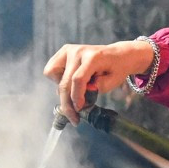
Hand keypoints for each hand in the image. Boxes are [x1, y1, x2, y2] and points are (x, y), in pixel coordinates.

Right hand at [41, 39, 158, 121]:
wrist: (117, 55)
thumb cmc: (116, 68)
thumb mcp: (114, 81)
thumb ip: (98, 88)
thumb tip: (81, 96)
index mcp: (93, 57)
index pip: (78, 79)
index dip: (76, 97)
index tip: (79, 109)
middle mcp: (78, 52)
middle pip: (65, 82)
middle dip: (67, 103)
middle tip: (73, 117)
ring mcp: (69, 50)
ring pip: (52, 74)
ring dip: (61, 88)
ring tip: (74, 90)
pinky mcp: (64, 51)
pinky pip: (51, 69)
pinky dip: (57, 79)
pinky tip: (69, 83)